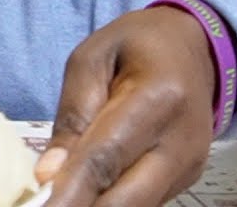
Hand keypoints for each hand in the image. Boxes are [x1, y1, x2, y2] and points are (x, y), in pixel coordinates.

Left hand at [37, 7, 216, 206]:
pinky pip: (143, 201)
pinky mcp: (187, 180)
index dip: (71, 191)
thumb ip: (72, 114)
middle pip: (127, 200)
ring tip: (61, 197)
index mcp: (158, 98)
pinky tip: (85, 191)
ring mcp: (188, 166)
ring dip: (95, 206)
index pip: (106, 157)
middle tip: (43, 206)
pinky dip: (112, 201)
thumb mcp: (90, 59)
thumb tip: (48, 175)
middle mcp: (181, 142)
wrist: (193, 48)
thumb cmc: (136, 45)